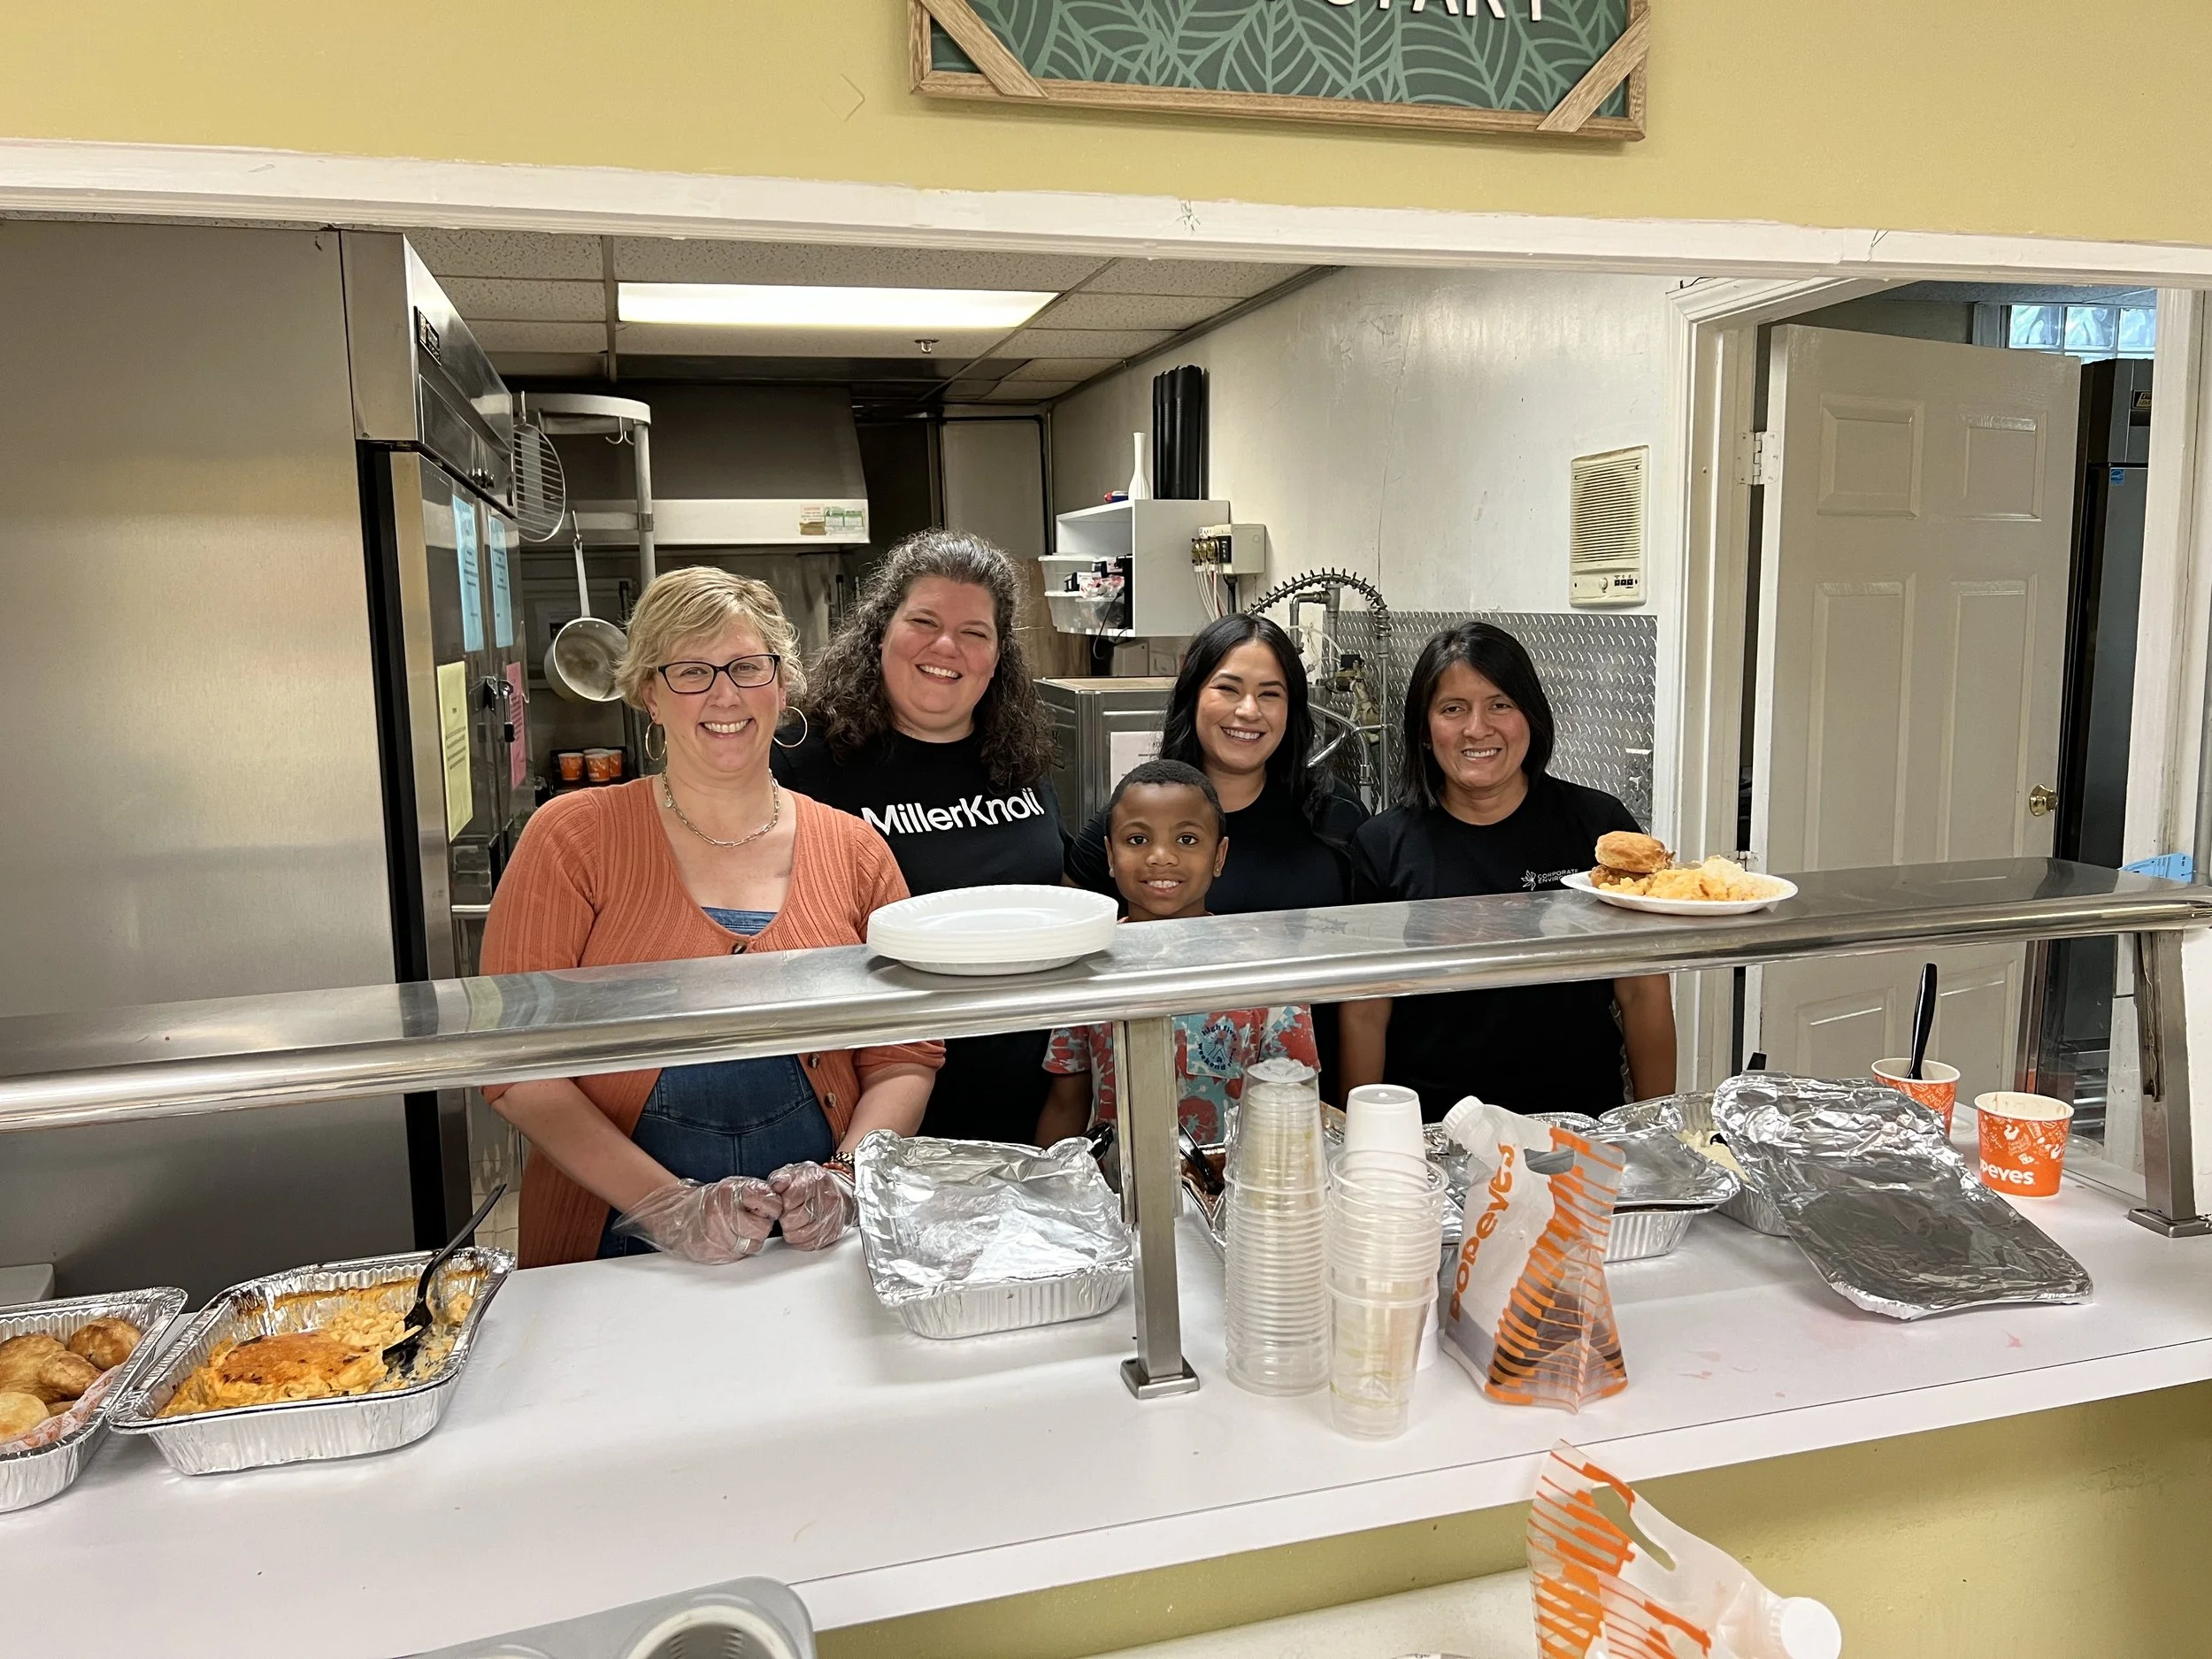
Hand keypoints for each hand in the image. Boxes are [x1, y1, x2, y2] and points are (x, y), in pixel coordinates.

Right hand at [612, 1176, 780, 1263]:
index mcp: (730, 1193)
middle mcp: (722, 1213)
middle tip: (750, 1220)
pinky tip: (728, 1239)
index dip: (772, 1208)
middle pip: (762, 1228)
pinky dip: (738, 1249)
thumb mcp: (732, 1188)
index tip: (768, 1208)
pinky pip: (738, 1255)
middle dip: (761, 1226)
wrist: (677, 1216)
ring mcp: (716, 1234)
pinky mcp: (713, 1253)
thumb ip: (756, 1193)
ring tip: (737, 1230)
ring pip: (753, 1244)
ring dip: (751, 1240)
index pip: (769, 1202)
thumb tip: (780, 1203)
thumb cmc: (709, 1202)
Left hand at [768, 1161, 856, 1250]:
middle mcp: (828, 1199)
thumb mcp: (794, 1173)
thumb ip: (781, 1178)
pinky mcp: (833, 1233)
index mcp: (816, 1181)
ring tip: (791, 1223)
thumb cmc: (812, 1183)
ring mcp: (832, 1217)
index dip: (781, 1204)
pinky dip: (800, 1241)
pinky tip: (800, 1230)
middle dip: (784, 1219)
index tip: (782, 1203)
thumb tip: (776, 1186)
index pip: (790, 1198)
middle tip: (785, 1215)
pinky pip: (810, 1244)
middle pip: (794, 1219)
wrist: (837, 1190)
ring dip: (790, 1232)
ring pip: (801, 1234)